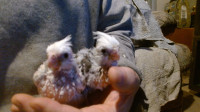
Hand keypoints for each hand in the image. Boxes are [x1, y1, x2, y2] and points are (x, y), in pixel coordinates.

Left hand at [11, 66, 139, 111]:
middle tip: (16, 102)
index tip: (34, 101)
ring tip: (16, 106)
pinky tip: (25, 107)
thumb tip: (114, 73)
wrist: (120, 89)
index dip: (53, 111)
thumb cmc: (124, 86)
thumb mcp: (129, 81)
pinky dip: (38, 110)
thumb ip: (126, 80)